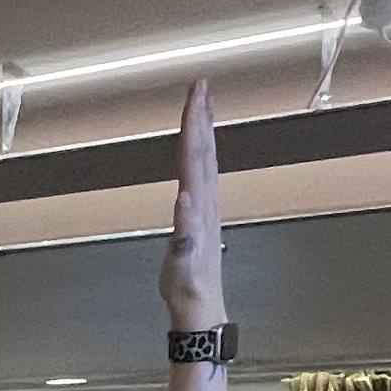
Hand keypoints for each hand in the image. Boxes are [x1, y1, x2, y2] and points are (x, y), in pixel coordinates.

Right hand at [159, 79, 226, 333]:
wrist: (201, 306)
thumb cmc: (189, 287)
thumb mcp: (184, 264)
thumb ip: (185, 232)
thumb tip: (184, 198)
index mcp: (200, 206)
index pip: (195, 157)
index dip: (193, 125)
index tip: (194, 96)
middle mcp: (206, 200)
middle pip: (203, 150)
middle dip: (200, 116)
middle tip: (199, 85)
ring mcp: (206, 206)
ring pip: (205, 158)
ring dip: (203, 129)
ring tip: (201, 104)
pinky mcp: (201, 214)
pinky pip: (201, 172)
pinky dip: (199, 152)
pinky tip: (195, 144)